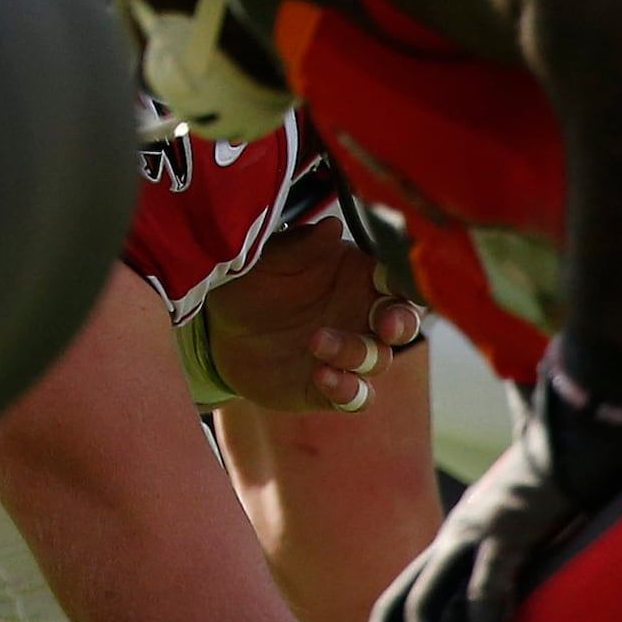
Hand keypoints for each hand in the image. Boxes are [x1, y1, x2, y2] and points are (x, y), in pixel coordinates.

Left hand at [202, 218, 423, 412]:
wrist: (215, 329)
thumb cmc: (250, 281)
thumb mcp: (266, 259)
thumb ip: (301, 245)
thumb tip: (333, 225)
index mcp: (356, 274)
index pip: (397, 275)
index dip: (406, 278)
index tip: (398, 280)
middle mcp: (361, 314)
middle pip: (404, 320)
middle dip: (402, 323)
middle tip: (387, 325)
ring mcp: (350, 352)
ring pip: (378, 358)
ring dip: (355, 352)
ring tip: (316, 342)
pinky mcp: (331, 386)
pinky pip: (356, 396)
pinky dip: (347, 390)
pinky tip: (322, 377)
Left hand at [362, 361, 621, 621]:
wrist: (579, 424)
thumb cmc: (560, 467)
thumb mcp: (525, 509)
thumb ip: (507, 535)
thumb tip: (513, 545)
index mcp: (453, 535)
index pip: (401, 593)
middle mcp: (453, 537)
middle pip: (403, 606)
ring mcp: (476, 536)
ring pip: (434, 609)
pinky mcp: (508, 537)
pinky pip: (487, 600)